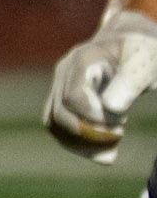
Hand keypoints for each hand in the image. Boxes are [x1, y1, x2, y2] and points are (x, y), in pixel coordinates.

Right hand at [44, 9, 156, 161]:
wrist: (131, 45)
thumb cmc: (141, 54)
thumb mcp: (144, 64)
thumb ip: (130, 82)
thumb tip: (110, 108)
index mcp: (83, 58)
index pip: (74, 98)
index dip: (95, 118)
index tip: (121, 123)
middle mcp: (64, 71)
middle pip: (60, 115)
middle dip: (89, 134)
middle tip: (120, 135)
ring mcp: (59, 85)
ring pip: (53, 124)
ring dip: (80, 145)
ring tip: (110, 152)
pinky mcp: (61, 98)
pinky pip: (58, 127)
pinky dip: (77, 144)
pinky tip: (102, 151)